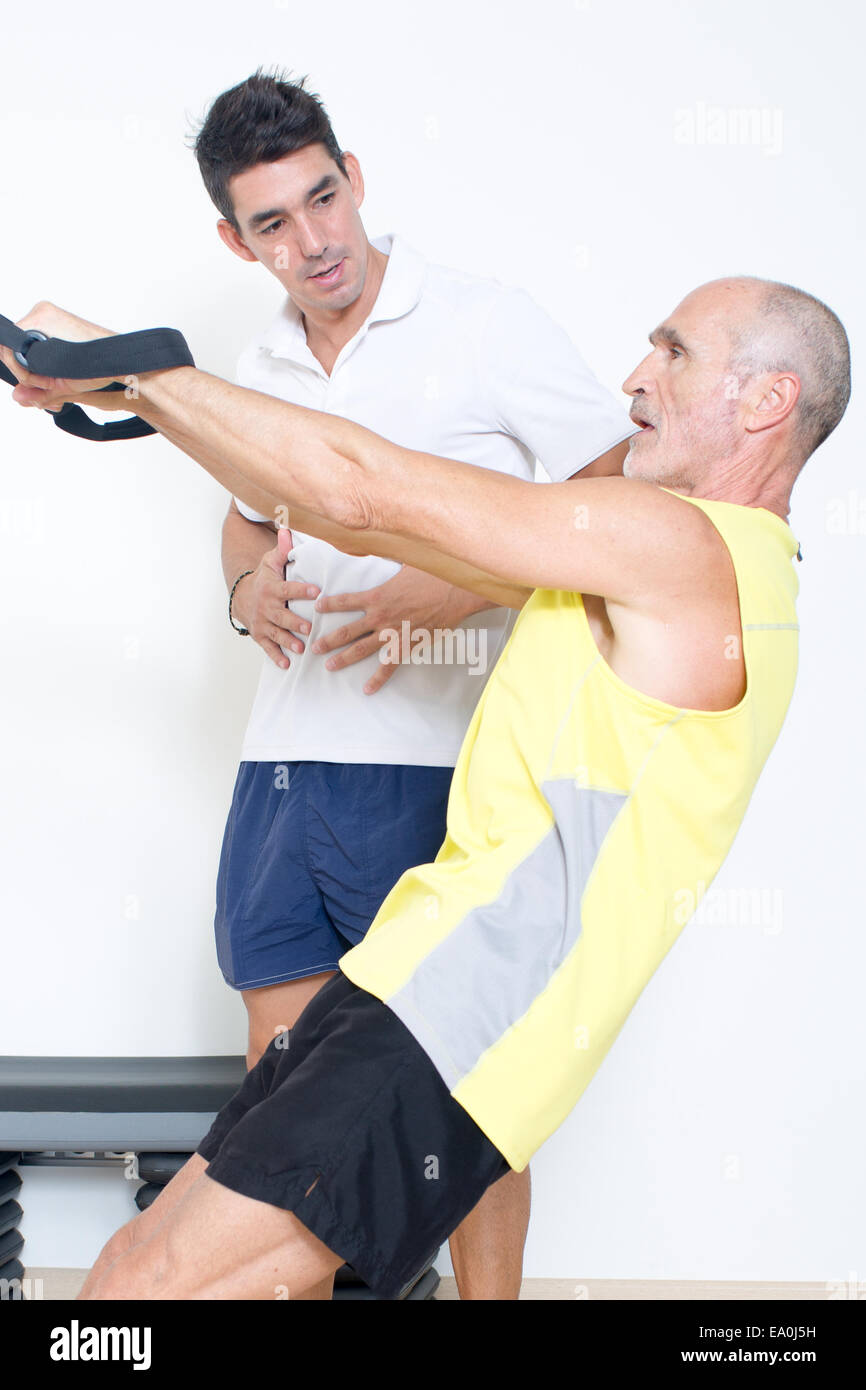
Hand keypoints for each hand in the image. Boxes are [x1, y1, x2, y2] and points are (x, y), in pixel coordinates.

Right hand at [0, 300, 121, 411]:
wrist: (121, 359)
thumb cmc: (99, 366)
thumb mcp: (63, 384)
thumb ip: (36, 391)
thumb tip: (17, 396)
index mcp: (41, 321)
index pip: (8, 348)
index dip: (21, 373)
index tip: (39, 385)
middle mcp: (43, 313)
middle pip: (17, 349)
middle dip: (30, 374)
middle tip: (48, 388)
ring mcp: (49, 314)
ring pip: (27, 349)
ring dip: (37, 371)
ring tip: (55, 384)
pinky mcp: (56, 321)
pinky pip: (38, 343)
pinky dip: (44, 362)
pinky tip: (56, 376)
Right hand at [233, 527, 320, 668]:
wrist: (242, 597)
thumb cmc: (264, 578)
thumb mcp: (270, 562)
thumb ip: (282, 550)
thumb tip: (288, 529)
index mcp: (273, 588)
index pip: (288, 588)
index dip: (302, 590)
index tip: (316, 592)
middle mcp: (267, 607)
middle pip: (281, 615)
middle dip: (294, 622)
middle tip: (309, 628)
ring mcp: (263, 623)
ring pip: (276, 633)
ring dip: (287, 641)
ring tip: (300, 648)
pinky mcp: (260, 635)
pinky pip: (267, 647)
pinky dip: (276, 657)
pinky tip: (287, 664)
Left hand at [311, 565, 465, 694]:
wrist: (455, 591)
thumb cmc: (433, 574)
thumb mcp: (406, 560)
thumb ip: (390, 557)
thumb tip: (381, 543)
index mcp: (377, 595)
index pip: (346, 601)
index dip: (330, 604)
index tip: (318, 607)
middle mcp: (380, 616)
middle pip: (347, 631)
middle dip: (329, 640)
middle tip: (314, 647)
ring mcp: (392, 632)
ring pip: (362, 649)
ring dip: (344, 658)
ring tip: (330, 666)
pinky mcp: (407, 644)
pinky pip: (389, 665)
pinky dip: (378, 678)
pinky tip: (368, 689)